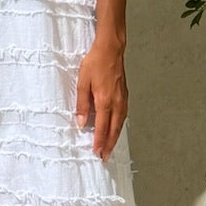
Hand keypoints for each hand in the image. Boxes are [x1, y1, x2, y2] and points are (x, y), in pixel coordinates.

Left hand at [75, 38, 126, 159]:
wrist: (111, 49)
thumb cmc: (95, 62)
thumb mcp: (82, 82)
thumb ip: (82, 104)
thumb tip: (80, 121)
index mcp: (105, 100)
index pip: (101, 126)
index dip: (99, 141)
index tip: (96, 152)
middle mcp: (116, 102)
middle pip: (114, 129)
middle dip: (109, 144)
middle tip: (104, 157)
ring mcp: (122, 99)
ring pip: (120, 124)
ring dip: (115, 137)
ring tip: (110, 148)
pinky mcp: (125, 95)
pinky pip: (123, 115)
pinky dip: (119, 126)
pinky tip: (116, 129)